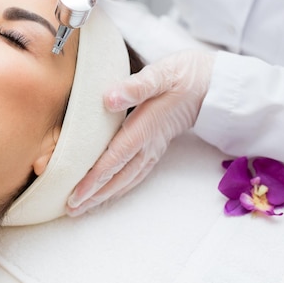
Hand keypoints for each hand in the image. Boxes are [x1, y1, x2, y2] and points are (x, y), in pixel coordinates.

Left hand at [67, 50, 215, 215]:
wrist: (212, 84)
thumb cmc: (184, 75)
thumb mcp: (161, 74)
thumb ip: (136, 87)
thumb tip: (109, 99)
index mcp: (144, 127)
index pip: (114, 159)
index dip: (94, 179)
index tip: (75, 195)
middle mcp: (148, 143)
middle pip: (118, 176)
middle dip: (94, 195)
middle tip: (71, 210)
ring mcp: (153, 147)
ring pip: (127, 178)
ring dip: (105, 195)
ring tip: (84, 207)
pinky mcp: (157, 146)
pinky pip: (136, 173)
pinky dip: (121, 186)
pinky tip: (110, 192)